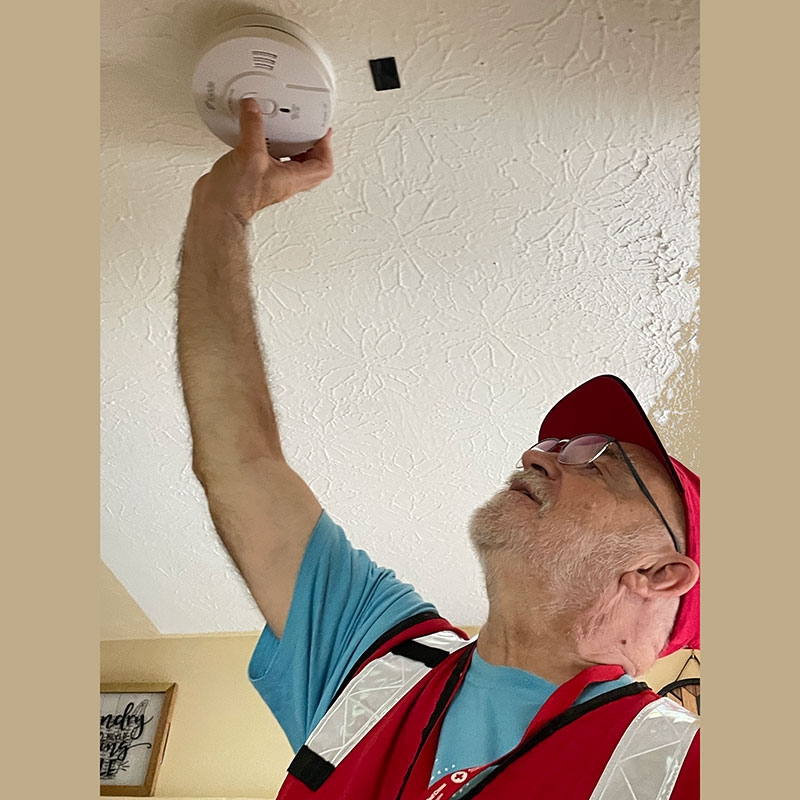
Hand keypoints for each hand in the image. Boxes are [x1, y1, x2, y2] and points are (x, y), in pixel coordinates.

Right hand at [190, 98, 333, 223]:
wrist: (217, 209)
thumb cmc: (237, 195)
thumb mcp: (250, 153)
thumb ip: (253, 126)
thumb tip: (253, 108)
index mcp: (293, 179)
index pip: (323, 166)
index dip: (326, 147)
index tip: (320, 130)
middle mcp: (285, 182)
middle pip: (310, 164)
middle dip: (311, 145)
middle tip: (307, 129)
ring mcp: (270, 181)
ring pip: (290, 162)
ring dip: (290, 145)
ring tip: (285, 128)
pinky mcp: (255, 178)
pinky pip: (269, 160)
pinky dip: (269, 146)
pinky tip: (258, 136)